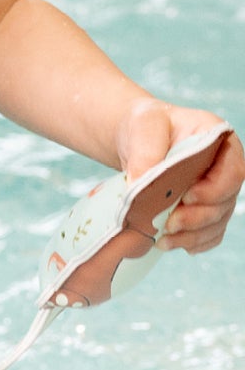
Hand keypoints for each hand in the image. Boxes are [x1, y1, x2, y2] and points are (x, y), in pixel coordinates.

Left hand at [116, 98, 243, 255]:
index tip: (187, 198)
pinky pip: (208, 232)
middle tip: (169, 224)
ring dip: (192, 235)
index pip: (233, 172)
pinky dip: (193, 242)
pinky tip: (173, 244)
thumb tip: (140, 185)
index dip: (215, 191)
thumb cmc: (144, 126)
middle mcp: (225, 168)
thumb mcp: (143, 126)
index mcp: (219, 141)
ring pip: (217, 222)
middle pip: (225, 202)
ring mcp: (217, 191)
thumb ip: (146, 152)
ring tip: (164, 240)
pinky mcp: (203, 209)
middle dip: (198, 218)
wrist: (136, 139)